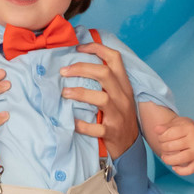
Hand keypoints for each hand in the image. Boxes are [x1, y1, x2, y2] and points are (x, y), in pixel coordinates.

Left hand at [59, 40, 138, 158]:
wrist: (130, 146)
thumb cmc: (119, 116)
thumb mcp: (119, 96)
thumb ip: (106, 81)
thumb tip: (79, 65)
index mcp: (124, 85)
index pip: (115, 58)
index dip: (97, 48)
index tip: (78, 48)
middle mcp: (122, 97)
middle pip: (105, 74)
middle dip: (82, 68)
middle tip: (63, 71)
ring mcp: (118, 115)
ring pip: (102, 98)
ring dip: (80, 93)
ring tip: (64, 93)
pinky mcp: (111, 132)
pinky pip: (95, 127)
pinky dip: (81, 125)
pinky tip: (70, 121)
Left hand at [155, 114, 193, 176]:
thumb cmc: (187, 130)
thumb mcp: (178, 124)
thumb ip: (166, 127)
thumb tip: (156, 129)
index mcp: (190, 128)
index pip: (169, 134)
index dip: (161, 137)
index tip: (161, 138)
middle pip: (171, 147)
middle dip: (163, 147)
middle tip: (163, 146)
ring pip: (179, 159)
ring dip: (167, 160)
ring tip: (164, 157)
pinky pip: (189, 170)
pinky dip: (180, 171)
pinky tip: (174, 167)